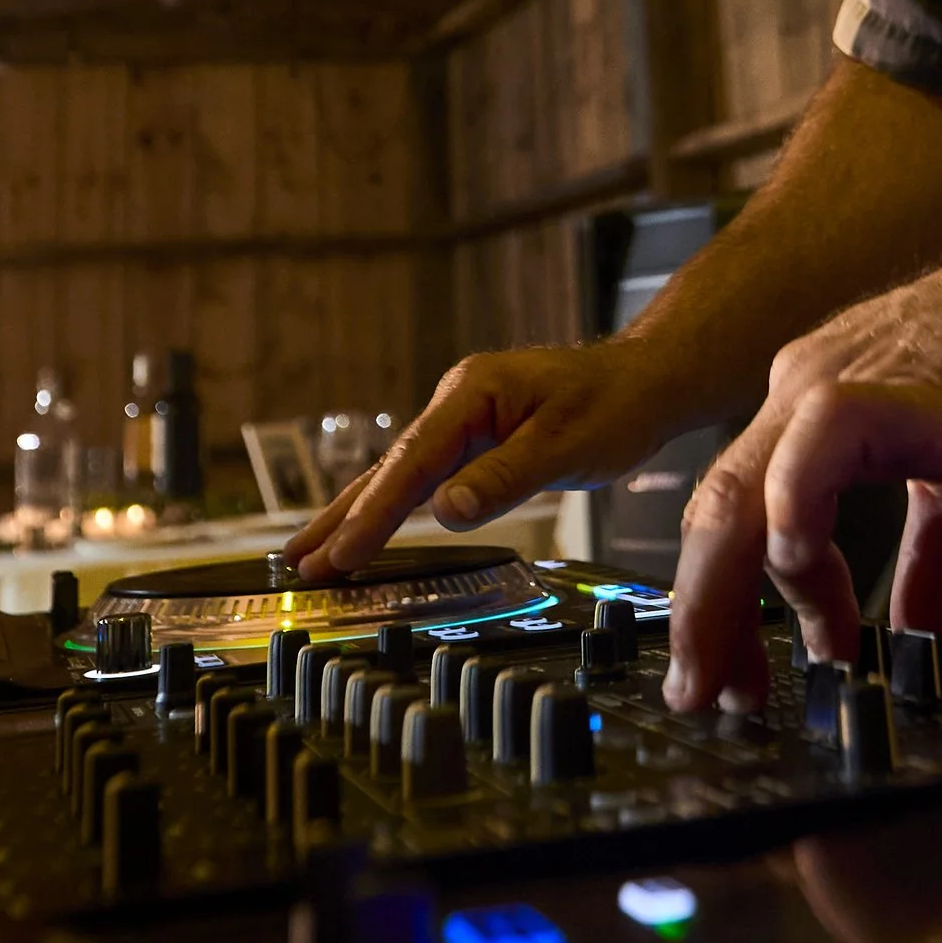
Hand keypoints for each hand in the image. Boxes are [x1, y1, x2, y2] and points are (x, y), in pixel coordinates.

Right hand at [284, 339, 700, 576]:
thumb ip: (504, 479)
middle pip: (389, 467)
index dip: (373, 514)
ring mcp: (465, 420)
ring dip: (357, 514)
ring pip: (401, 474)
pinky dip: (394, 505)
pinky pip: (425, 477)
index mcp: (472, 394)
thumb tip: (444, 512)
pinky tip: (369, 527)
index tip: (339, 555)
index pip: (412, 464)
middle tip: (294, 562)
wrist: (647, 380)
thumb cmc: (615, 405)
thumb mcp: (565, 446)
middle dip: (340, 517)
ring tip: (310, 552)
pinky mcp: (477, 439)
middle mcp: (458, 403)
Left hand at [664, 220, 941, 709]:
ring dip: (720, 603)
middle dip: (697, 619)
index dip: (730, 599)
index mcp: (818, 407)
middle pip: (713, 517)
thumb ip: (933, 558)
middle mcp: (804, 393)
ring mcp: (830, 387)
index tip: (748, 669)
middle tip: (698, 696)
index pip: (742, 513)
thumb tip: (920, 633)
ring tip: (735, 678)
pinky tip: (817, 599)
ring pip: (734, 501)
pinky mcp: (876, 393)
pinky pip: (805, 464)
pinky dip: (795, 532)